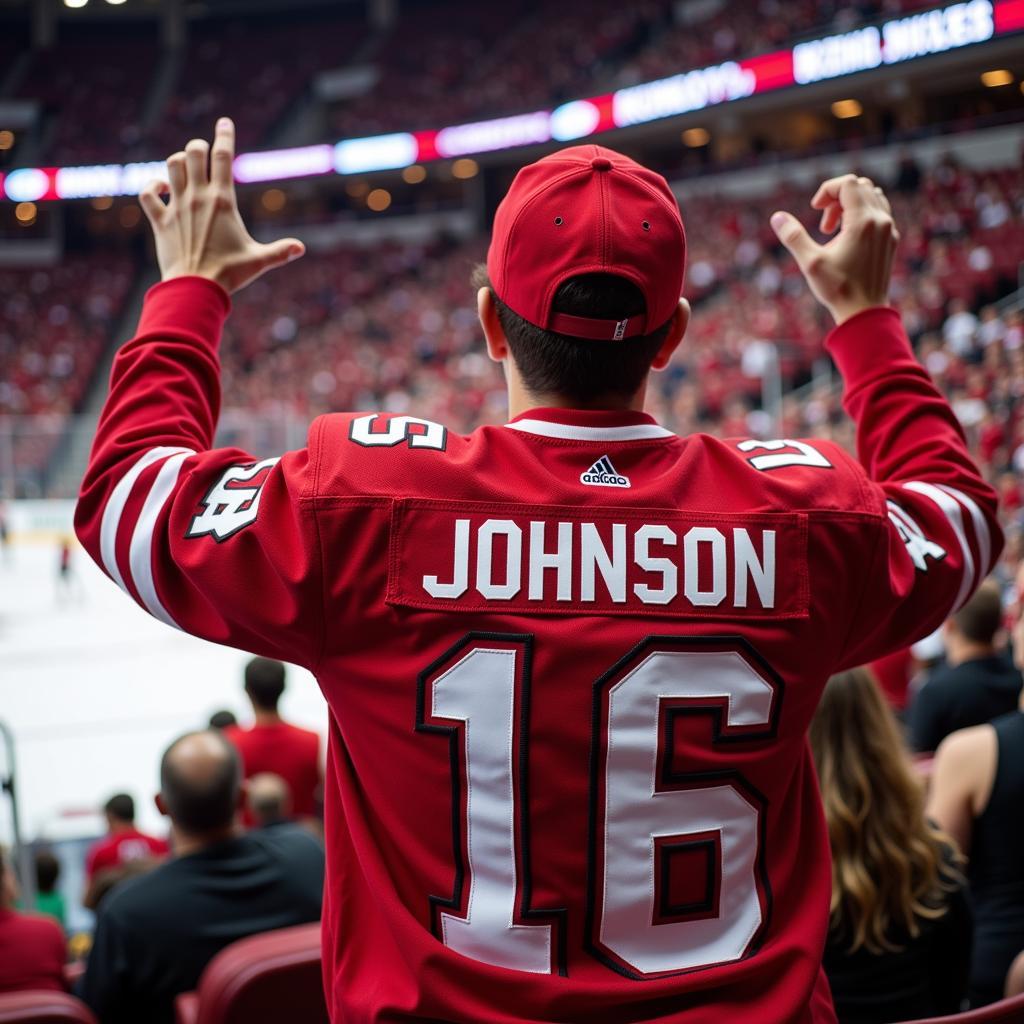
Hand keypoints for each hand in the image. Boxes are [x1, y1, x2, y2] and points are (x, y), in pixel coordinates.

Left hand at [139, 118, 304, 294]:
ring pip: (172, 166)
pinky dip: (152, 186)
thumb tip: (301, 248)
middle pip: (194, 152)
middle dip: (199, 147)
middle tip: (204, 154)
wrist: (196, 288)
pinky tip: (161, 188)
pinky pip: (147, 193)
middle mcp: (198, 197)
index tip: (224, 121)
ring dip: (179, 161)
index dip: (224, 134)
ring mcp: (177, 207)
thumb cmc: (229, 274)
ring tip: (186, 168)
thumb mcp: (258, 261)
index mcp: (223, 201)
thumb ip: (280, 252)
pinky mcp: (161, 220)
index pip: (222, 155)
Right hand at [770, 174, 898, 325]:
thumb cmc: (838, 289)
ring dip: (850, 205)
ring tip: (834, 229)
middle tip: (824, 225)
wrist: (865, 312)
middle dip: (837, 198)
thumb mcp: (810, 263)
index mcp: (863, 221)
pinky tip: (847, 238)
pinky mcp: (891, 239)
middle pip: (860, 186)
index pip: (848, 183)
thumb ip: (794, 236)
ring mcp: (889, 229)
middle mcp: (881, 220)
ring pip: (872, 196)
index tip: (814, 210)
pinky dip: (861, 215)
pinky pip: (879, 212)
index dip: (827, 190)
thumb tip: (777, 217)